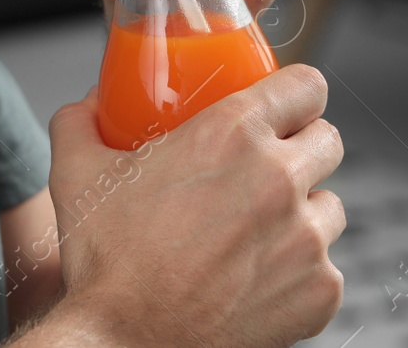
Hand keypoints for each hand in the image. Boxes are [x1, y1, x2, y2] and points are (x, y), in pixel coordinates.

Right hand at [39, 67, 345, 346]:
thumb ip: (82, 122)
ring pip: (329, 206)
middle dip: (301, 151)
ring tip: (257, 233)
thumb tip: (92, 100)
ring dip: (302, 213)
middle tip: (265, 171)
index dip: (296, 95)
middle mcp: (279, 178)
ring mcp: (307, 238)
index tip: (284, 110)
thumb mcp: (78, 174)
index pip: (307, 86)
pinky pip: (327, 267)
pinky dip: (300, 273)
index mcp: (232, 134)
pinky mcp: (320, 291)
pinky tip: (257, 279)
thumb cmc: (107, 263)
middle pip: (327, 141)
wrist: (126, 345)